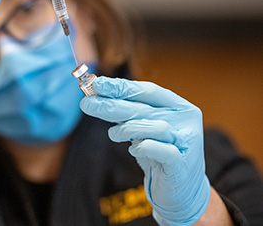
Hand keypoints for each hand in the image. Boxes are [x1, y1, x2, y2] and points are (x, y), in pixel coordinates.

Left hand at [80, 77, 210, 225]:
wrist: (179, 190)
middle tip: (86, 103)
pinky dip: (141, 147)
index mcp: (179, 106)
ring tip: (114, 134)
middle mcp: (186, 120)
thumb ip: (126, 111)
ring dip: (127, 128)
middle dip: (112, 104)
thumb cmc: (157, 153)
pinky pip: (156, 148)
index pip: (148, 90)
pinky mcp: (180, 163)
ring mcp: (186, 141)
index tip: (96, 84)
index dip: (121, 86)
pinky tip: (133, 150)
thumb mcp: (141, 128)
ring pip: (154, 126)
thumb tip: (95, 93)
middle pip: (144, 107)